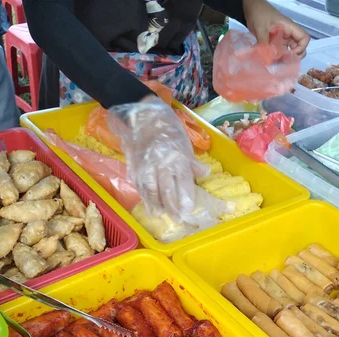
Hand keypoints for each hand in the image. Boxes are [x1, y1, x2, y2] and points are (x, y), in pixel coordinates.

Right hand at [108, 97, 206, 218]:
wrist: (144, 115)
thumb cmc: (168, 129)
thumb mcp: (184, 142)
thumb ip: (192, 162)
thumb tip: (205, 174)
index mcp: (177, 156)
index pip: (182, 181)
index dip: (185, 197)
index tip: (187, 211)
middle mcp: (161, 163)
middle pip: (166, 189)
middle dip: (171, 207)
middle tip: (176, 219)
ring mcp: (145, 165)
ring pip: (150, 189)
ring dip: (155, 204)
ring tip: (160, 215)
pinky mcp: (134, 165)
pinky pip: (138, 184)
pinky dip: (143, 195)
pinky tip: (147, 204)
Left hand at [243, 0, 309, 57]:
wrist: (251, 8)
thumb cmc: (259, 13)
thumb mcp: (261, 28)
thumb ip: (265, 43)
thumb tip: (268, 59)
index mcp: (289, 27)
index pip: (304, 38)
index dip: (301, 48)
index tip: (290, 54)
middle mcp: (288, 34)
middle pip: (298, 47)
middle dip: (293, 57)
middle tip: (283, 63)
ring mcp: (282, 39)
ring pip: (289, 52)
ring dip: (284, 59)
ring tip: (274, 64)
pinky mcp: (275, 42)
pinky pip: (279, 52)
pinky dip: (276, 58)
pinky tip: (269, 61)